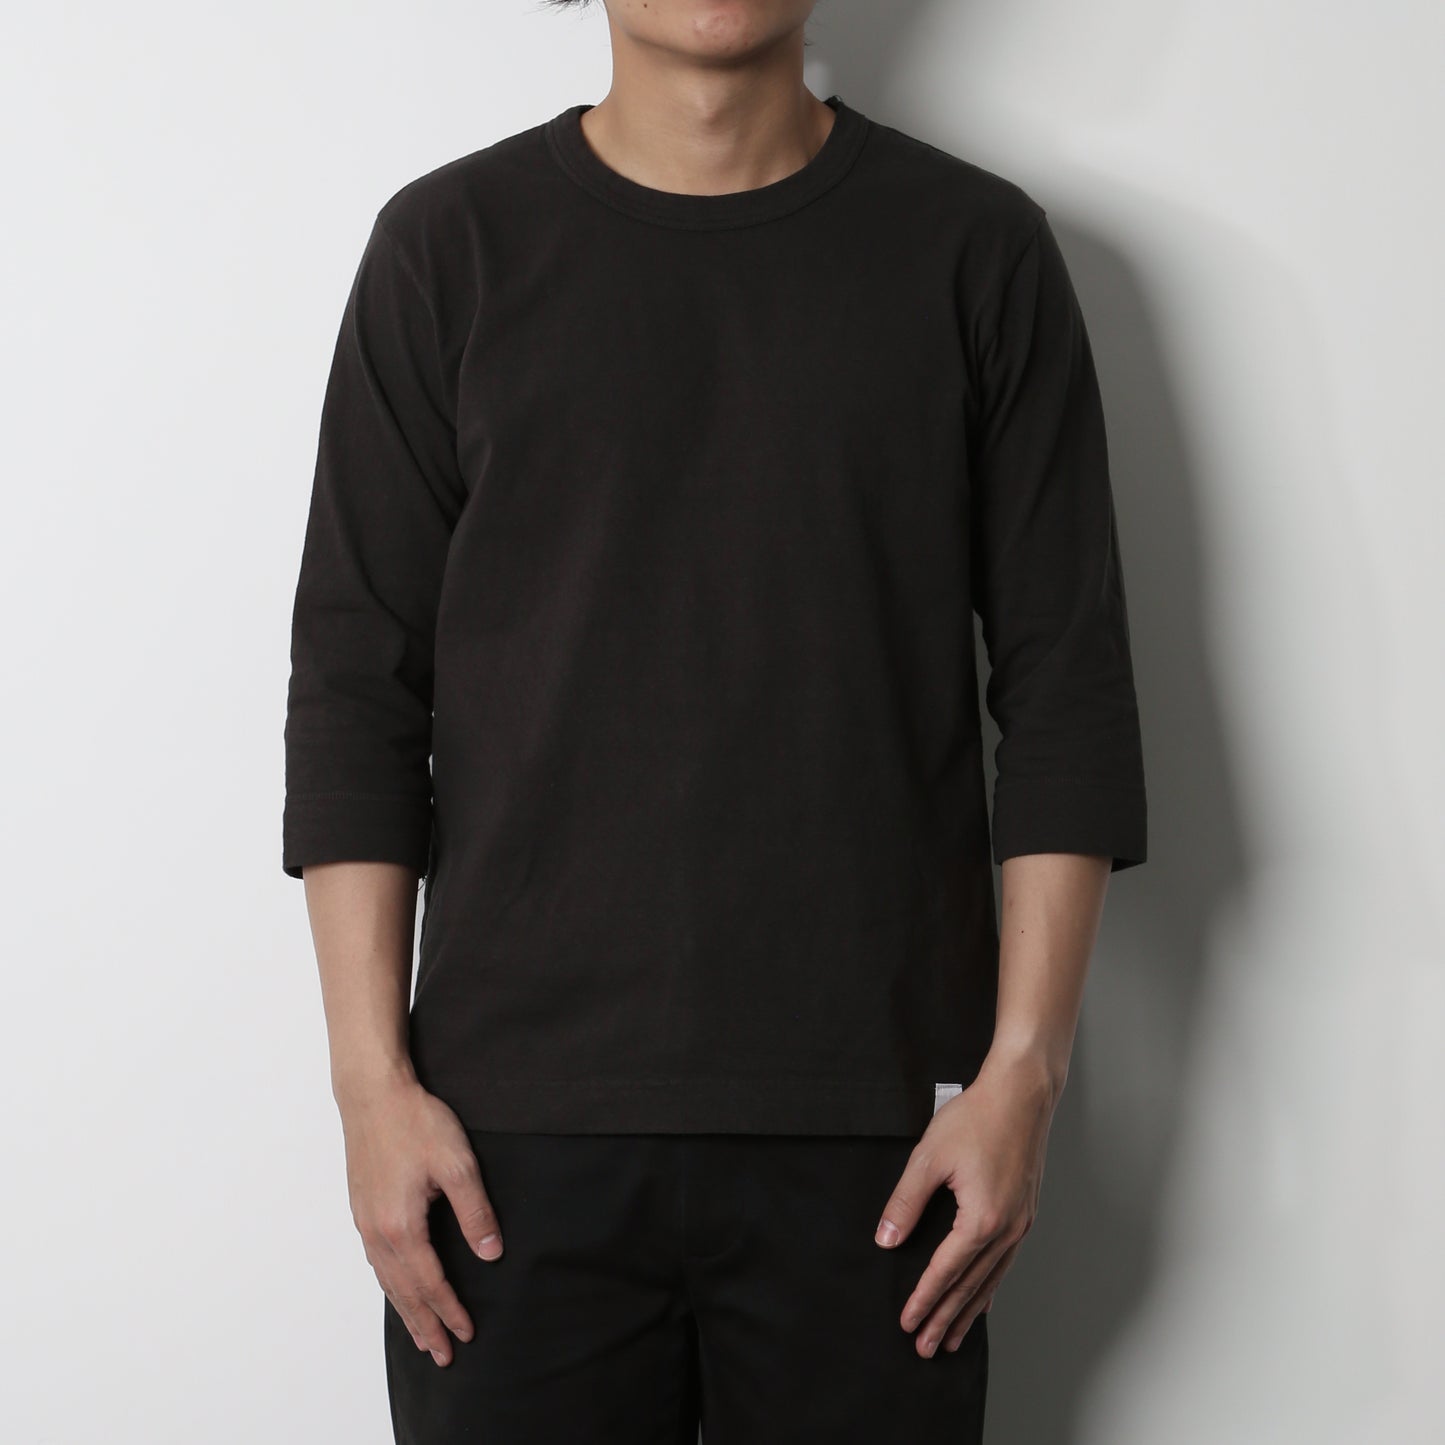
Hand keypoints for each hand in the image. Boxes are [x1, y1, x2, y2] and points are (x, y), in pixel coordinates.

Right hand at [338, 1076, 502, 1366]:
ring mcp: (365, 1222)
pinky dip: (390, 1285)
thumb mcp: (457, 1164)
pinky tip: (397, 1287)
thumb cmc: (416, 1123)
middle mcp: (378, 1232)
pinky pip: (376, 1262)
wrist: (373, 1095)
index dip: (450, 1310)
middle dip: (425, 1325)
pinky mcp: (362, 1209)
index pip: (431, 1282)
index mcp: (402, 1227)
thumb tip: (491, 1253)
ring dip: (405, 1311)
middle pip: (404, 1292)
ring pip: (387, 1281)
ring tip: (421, 1335)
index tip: (467, 1333)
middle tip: (442, 1356)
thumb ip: (475, 1211)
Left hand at [873, 1051, 1058, 1356]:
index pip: (945, 1272)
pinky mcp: (1025, 1213)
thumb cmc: (976, 1118)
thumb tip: (887, 1240)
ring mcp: (1021, 1224)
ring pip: (991, 1280)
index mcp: (981, 1220)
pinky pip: (1005, 1263)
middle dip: (946, 1319)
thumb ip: (906, 1202)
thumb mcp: (929, 1157)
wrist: (1022, 1094)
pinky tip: (984, 1298)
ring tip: (954, 1338)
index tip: (908, 1325)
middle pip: (970, 1287)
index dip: (924, 1300)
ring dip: (970, 1311)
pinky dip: (991, 1286)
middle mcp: (1007, 1230)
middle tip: (927, 1349)